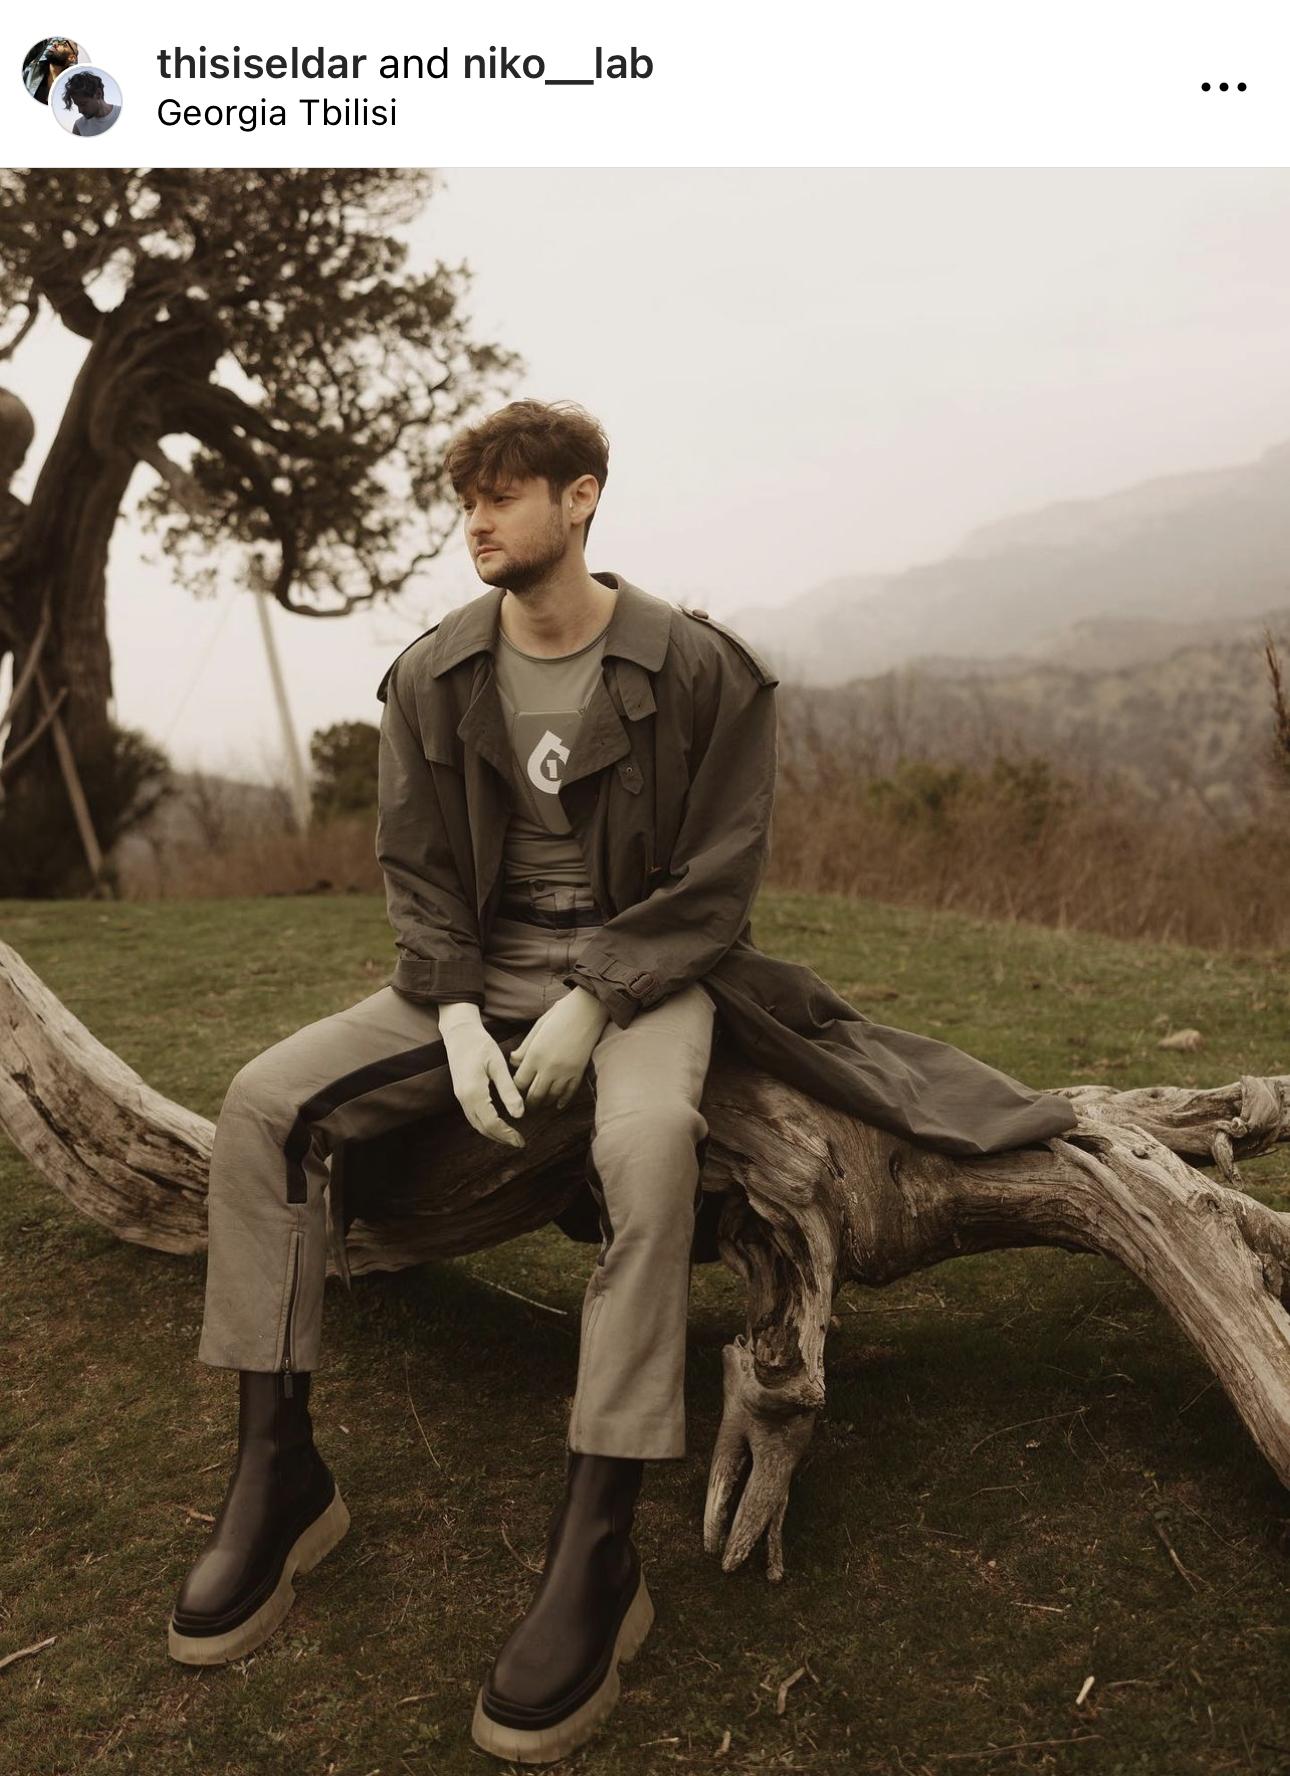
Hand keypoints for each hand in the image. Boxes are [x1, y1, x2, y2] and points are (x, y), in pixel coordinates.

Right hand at [439, 1017, 526, 1147]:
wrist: (459, 1033)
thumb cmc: (480, 1045)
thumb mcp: (498, 1065)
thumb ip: (508, 1090)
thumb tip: (520, 1114)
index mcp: (474, 1092)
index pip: (491, 1123)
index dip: (507, 1134)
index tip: (521, 1141)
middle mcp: (464, 1098)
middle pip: (483, 1128)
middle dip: (501, 1138)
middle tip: (519, 1143)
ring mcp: (460, 1097)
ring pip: (476, 1124)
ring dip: (493, 1133)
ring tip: (510, 1137)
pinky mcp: (460, 1093)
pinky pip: (473, 1116)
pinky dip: (485, 1124)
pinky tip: (497, 1123)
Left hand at [510, 987, 609, 1109]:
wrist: (588, 1010)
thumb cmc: (560, 1014)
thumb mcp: (537, 1027)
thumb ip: (524, 1047)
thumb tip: (513, 1061)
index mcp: (535, 1055)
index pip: (520, 1082)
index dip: (516, 1088)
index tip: (516, 1089)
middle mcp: (549, 1067)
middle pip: (534, 1095)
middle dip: (529, 1102)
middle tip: (525, 1105)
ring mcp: (565, 1072)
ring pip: (551, 1097)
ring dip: (544, 1103)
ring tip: (540, 1105)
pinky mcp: (579, 1072)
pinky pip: (569, 1093)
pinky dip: (562, 1101)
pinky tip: (558, 1104)